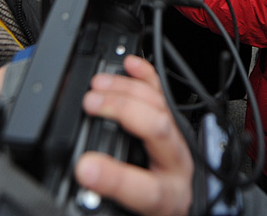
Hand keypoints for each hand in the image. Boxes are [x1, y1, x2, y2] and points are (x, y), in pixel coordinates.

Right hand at [75, 55, 192, 215]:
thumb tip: (79, 194)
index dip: (115, 178)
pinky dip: (145, 77)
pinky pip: (163, 95)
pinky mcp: (173, 125)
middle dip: (123, 110)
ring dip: (127, 90)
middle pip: (158, 129)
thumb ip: (110, 206)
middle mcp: (177, 167)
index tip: (84, 168)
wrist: (186, 210)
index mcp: (166, 199)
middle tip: (90, 103)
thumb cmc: (159, 211)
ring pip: (159, 106)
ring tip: (99, 85)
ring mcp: (177, 143)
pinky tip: (130, 65)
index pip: (146, 189)